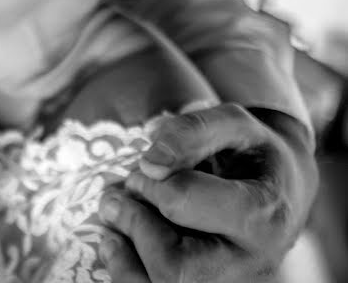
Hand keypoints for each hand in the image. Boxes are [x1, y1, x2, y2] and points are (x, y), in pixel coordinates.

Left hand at [98, 103, 315, 281]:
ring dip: (122, 252)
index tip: (144, 166)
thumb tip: (150, 163)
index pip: (183, 204)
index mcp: (264, 216)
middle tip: (116, 195)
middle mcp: (252, 264)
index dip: (148, 181)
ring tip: (113, 216)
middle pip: (174, 268)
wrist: (279, 188)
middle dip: (133, 224)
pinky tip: (116, 241)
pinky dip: (124, 269)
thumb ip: (191, 132)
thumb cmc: (251, 151)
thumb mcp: (233, 123)